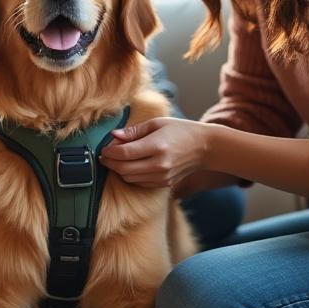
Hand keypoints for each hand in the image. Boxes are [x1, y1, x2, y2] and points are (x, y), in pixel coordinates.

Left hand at [99, 117, 217, 188]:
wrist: (205, 147)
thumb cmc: (180, 130)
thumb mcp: (157, 123)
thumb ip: (134, 131)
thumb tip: (113, 136)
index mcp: (157, 146)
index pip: (124, 153)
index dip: (110, 152)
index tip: (103, 148)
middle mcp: (159, 164)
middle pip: (124, 169)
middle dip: (110, 163)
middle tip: (104, 156)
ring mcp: (162, 176)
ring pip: (130, 178)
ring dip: (119, 170)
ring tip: (115, 160)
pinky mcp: (164, 184)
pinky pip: (140, 183)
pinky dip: (131, 176)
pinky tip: (129, 167)